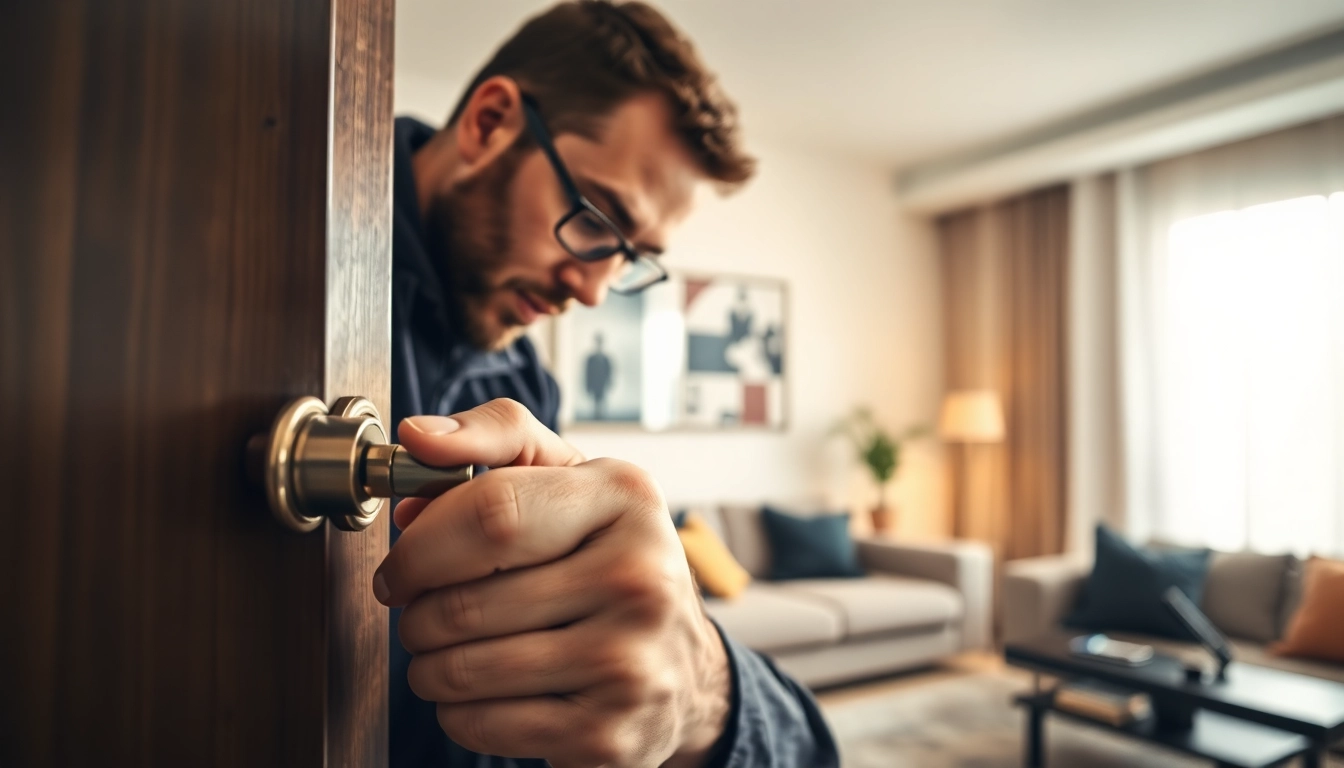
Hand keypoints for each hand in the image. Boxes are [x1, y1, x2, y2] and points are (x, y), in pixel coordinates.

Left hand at [374, 399, 730, 767]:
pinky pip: (481, 723)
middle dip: (417, 615)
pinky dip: (457, 712)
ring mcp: (628, 662)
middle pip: (466, 602)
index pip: (491, 514)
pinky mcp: (608, 735)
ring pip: (463, 669)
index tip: (400, 568)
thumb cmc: (608, 559)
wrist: (683, 667)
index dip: (421, 546)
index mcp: (626, 499)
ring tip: (448, 652)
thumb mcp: (570, 480)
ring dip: (428, 666)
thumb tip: (417, 437)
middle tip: (422, 614)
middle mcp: (640, 577)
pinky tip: (485, 692)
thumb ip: (495, 440)